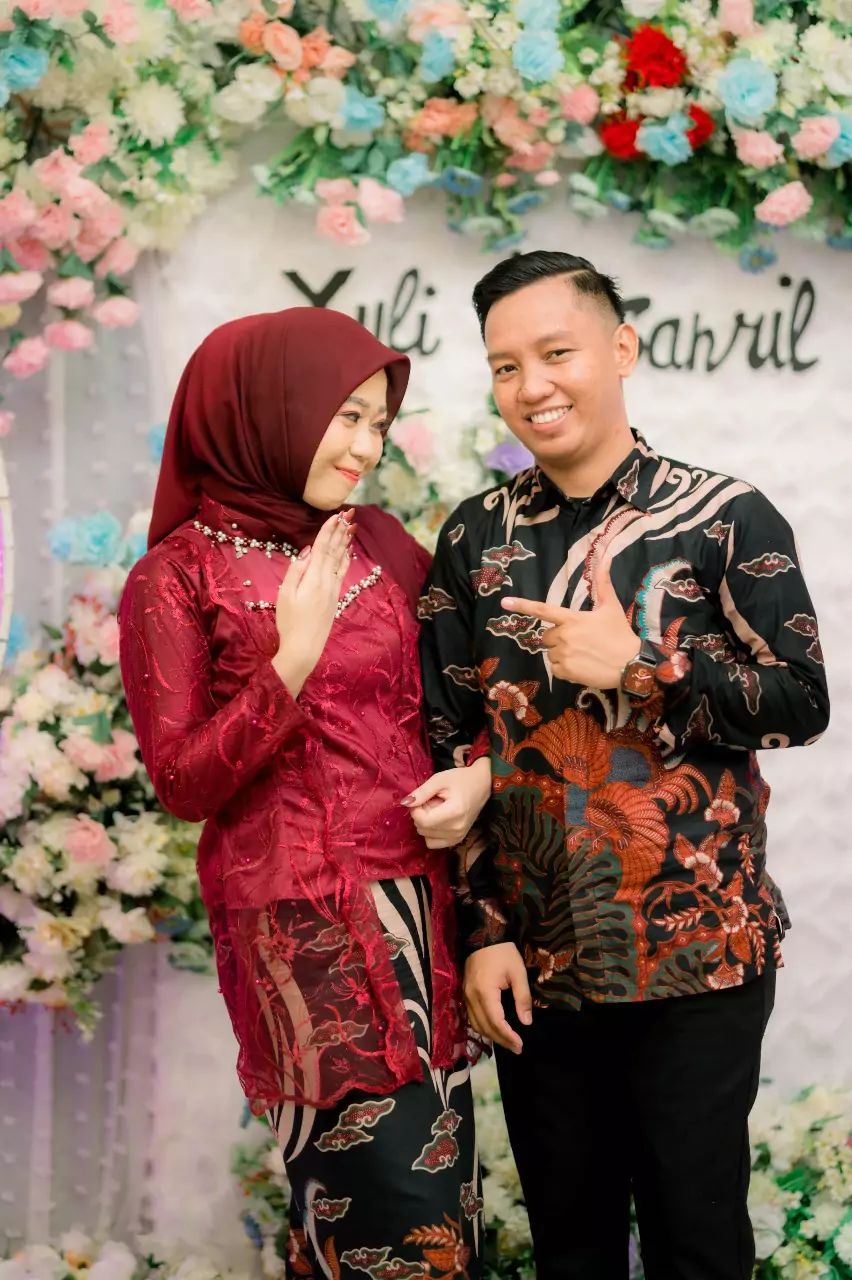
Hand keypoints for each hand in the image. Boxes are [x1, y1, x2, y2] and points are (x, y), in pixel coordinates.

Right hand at [271, 510, 352, 696]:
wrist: (304, 648)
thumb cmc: (290, 622)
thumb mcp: (285, 594)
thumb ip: (296, 570)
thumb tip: (308, 551)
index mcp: (315, 579)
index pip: (323, 548)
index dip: (328, 530)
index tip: (335, 515)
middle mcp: (328, 582)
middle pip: (335, 551)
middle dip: (340, 531)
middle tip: (349, 514)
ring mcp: (333, 591)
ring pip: (340, 560)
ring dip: (345, 542)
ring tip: (351, 527)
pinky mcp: (335, 599)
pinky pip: (342, 572)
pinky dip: (345, 559)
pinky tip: (347, 553)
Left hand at [402, 758, 490, 848]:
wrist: (482, 785)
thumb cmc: (461, 779)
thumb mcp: (439, 779)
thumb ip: (421, 792)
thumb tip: (405, 803)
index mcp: (454, 812)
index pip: (423, 821)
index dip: (415, 810)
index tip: (421, 799)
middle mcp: (457, 829)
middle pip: (422, 829)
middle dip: (421, 815)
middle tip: (431, 802)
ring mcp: (458, 837)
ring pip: (426, 837)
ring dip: (426, 824)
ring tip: (437, 810)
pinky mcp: (457, 840)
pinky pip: (433, 843)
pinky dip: (431, 833)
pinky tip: (438, 820)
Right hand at [464, 942, 531, 1054]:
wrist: (483, 935)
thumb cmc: (503, 952)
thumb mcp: (518, 972)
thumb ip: (522, 998)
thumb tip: (526, 1022)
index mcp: (485, 992)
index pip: (496, 1022)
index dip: (508, 1036)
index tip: (520, 1045)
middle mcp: (472, 997)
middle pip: (485, 1026)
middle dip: (501, 1040)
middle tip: (517, 1048)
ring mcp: (466, 995)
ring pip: (476, 1023)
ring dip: (491, 1035)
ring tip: (507, 1041)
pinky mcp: (465, 992)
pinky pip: (471, 1016)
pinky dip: (482, 1026)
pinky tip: (493, 1029)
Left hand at [502, 560, 639, 688]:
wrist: (630, 665)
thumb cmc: (620, 635)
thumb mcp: (611, 607)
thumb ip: (603, 584)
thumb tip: (605, 557)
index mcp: (572, 619)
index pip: (543, 610)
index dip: (522, 605)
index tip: (504, 602)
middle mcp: (564, 636)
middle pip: (547, 636)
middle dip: (558, 638)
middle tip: (580, 641)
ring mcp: (563, 655)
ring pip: (551, 654)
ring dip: (562, 654)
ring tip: (584, 655)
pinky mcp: (565, 672)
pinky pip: (555, 670)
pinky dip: (565, 669)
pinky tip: (582, 666)